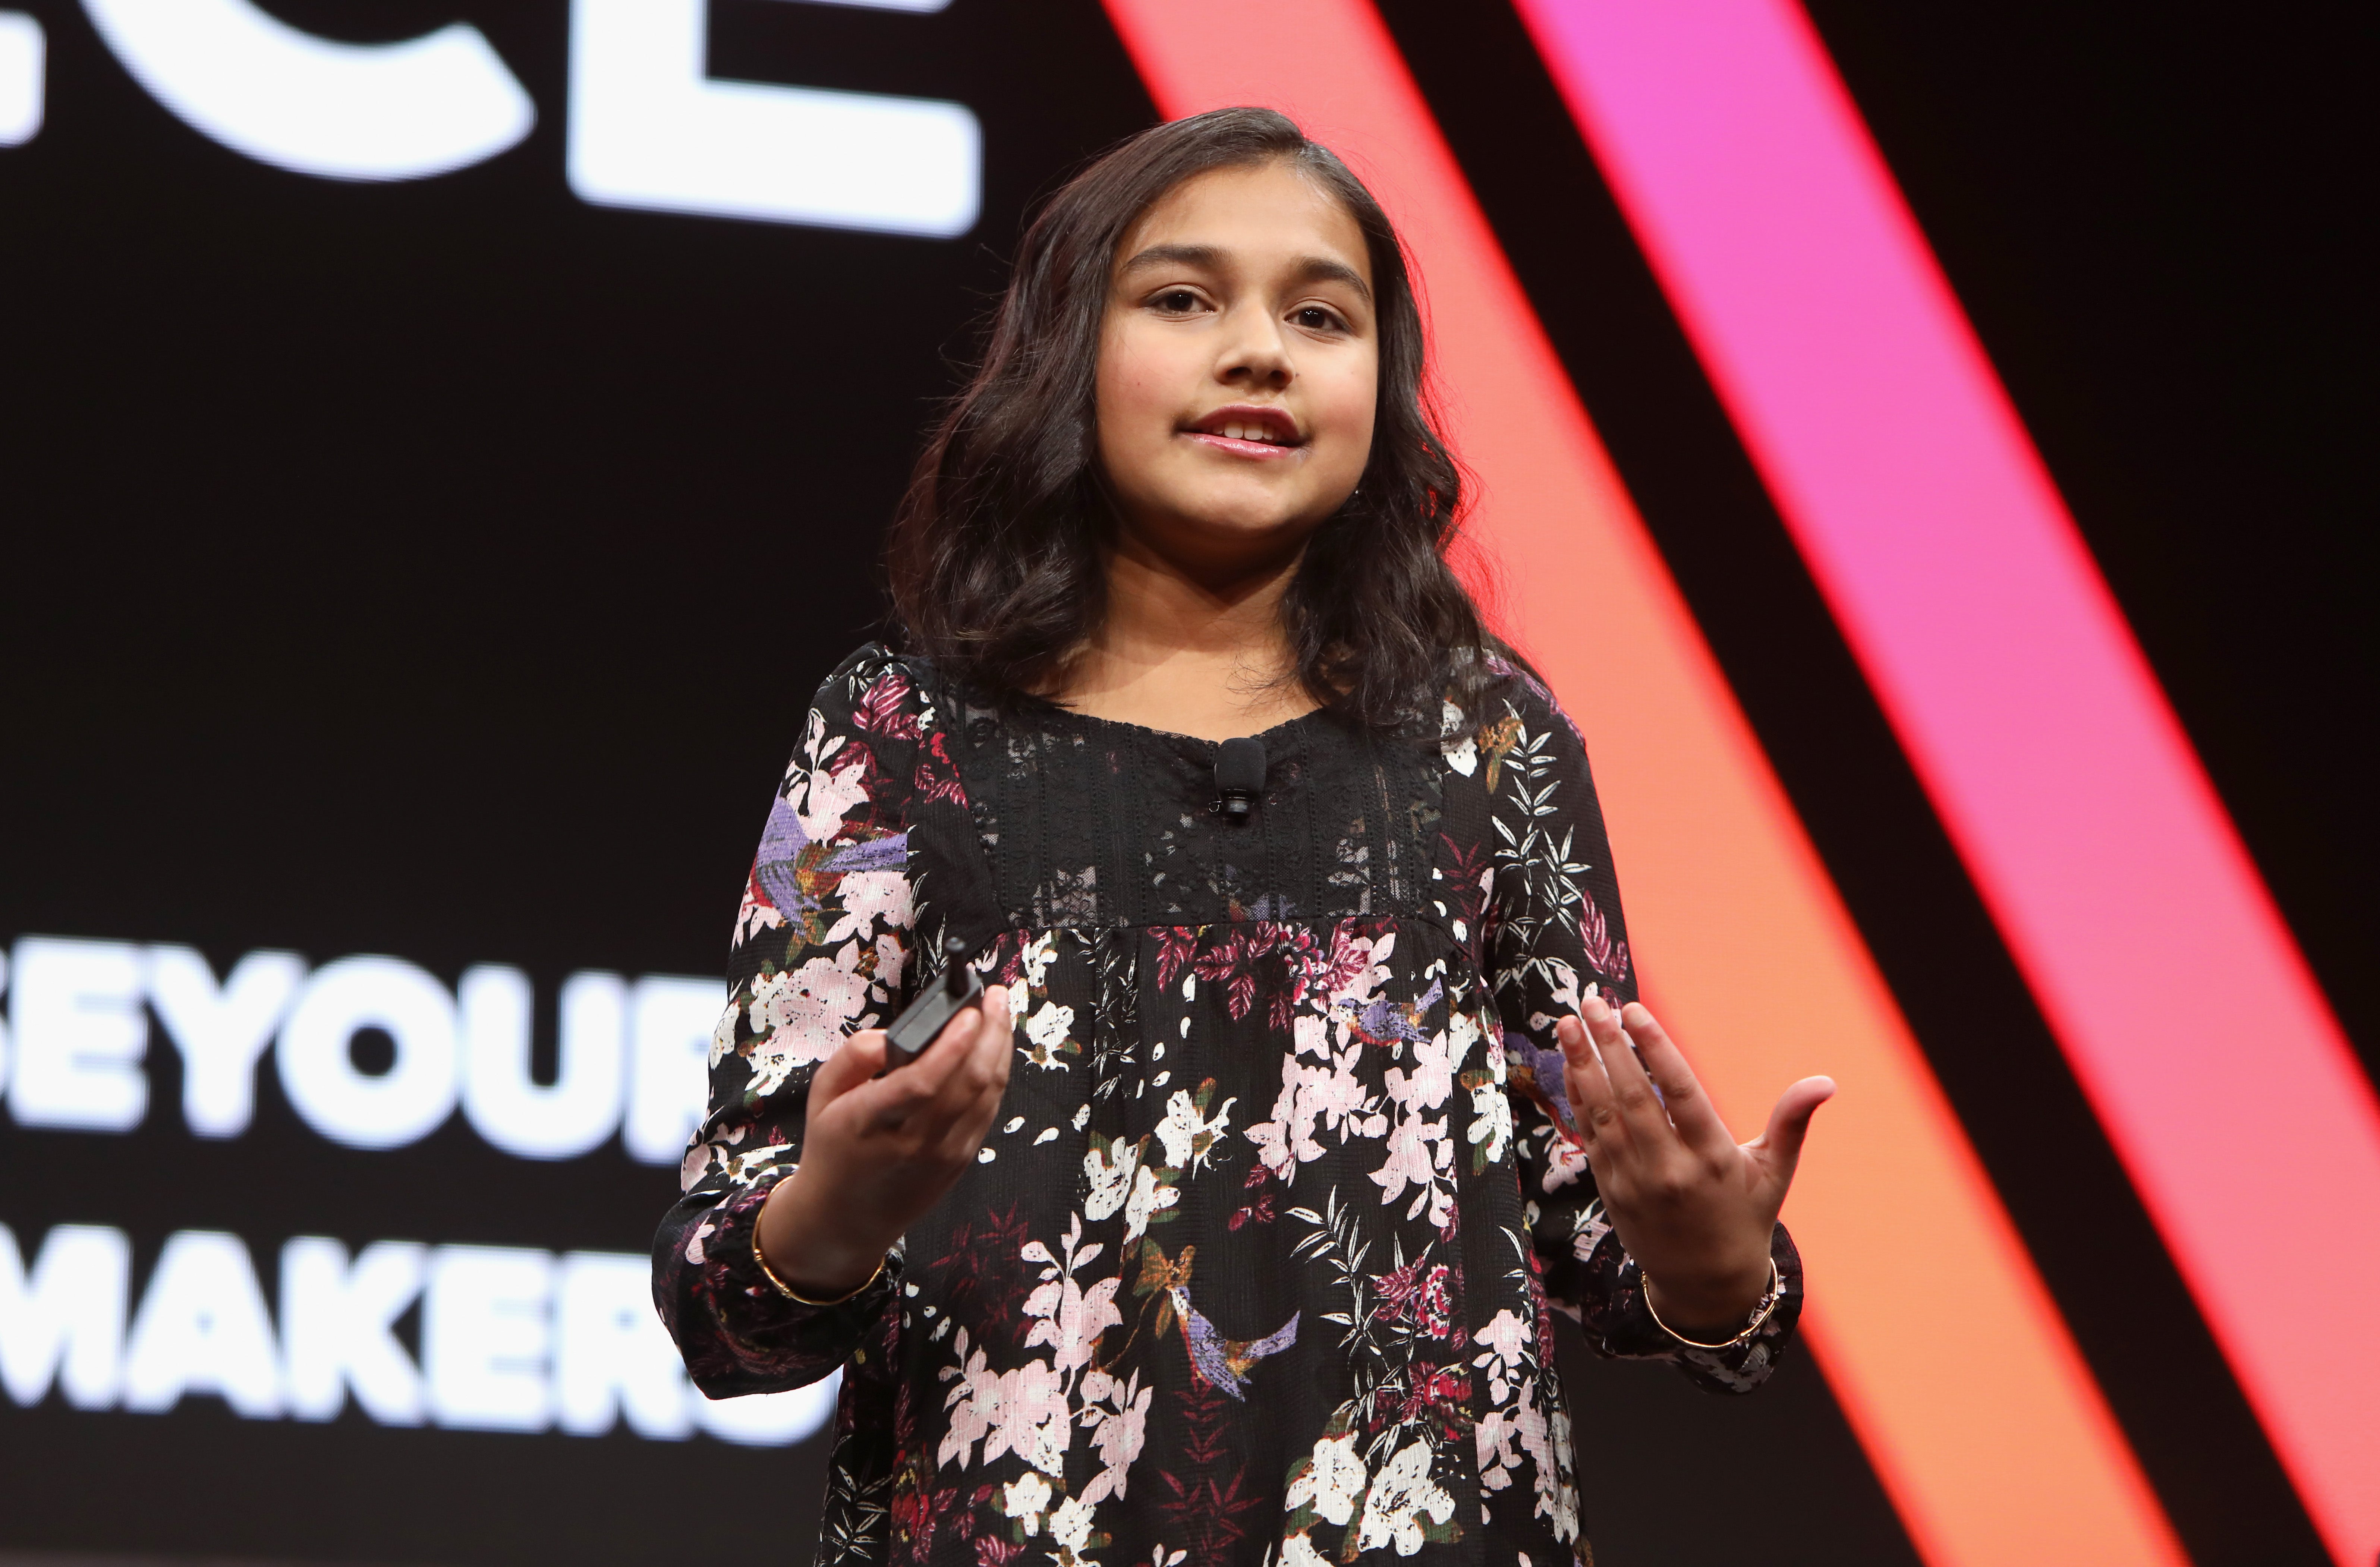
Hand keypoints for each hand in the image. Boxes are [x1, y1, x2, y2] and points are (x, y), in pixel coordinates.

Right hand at [756, 985, 1013, 1297]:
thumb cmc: (833, 1148)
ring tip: (999, 1012)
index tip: (968, 1010)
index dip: (951, 1045)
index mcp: (869, 1123)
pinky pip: (988, 1110)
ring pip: (987, 1095)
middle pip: (967, 1083)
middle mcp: (912, 1142)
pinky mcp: (962, 1160)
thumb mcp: (821, 1095)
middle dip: (990, 1032)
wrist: (844, 1218)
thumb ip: (854, 1056)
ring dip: (1000, 1048)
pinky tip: (995, 1049)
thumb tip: (893, 1036)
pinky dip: (997, 1074)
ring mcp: (943, 1154)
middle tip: (994, 996)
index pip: (921, 1083)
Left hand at [1558, 993, 1832, 1336]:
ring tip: (1569, 1022)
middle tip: (1593, 1001)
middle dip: (1609, 1046)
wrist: (1705, 1285)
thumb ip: (1791, 1121)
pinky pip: (1590, 1136)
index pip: (1680, 1092)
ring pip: (1603, 1114)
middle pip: (1634, 1097)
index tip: (1634, 1010)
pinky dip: (1578, 1098)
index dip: (1655, 1047)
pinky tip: (1570, 1063)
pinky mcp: (1611, 1190)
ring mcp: (1634, 1182)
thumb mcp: (1773, 1172)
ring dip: (1582, 1065)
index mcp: (1713, 1159)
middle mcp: (1670, 1170)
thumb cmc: (1744, 1216)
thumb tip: (1826, 1081)